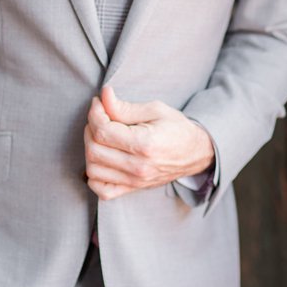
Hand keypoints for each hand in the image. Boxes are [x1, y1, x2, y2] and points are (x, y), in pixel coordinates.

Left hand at [84, 86, 214, 200]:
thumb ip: (125, 106)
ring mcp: (135, 181)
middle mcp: (138, 166)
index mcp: (145, 144)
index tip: (99, 103)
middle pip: (94, 149)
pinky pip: (103, 190)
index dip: (95, 113)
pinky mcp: (133, 188)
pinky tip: (102, 159)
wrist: (197, 152)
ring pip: (93, 169)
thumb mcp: (155, 110)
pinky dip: (94, 177)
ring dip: (90, 149)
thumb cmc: (177, 128)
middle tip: (100, 117)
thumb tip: (103, 95)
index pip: (103, 131)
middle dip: (90, 128)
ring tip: (101, 136)